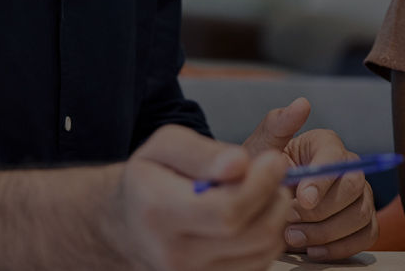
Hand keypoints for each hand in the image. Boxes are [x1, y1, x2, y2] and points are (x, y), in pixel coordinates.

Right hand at [107, 124, 293, 270]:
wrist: (129, 224)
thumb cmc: (150, 179)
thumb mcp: (165, 146)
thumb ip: (202, 152)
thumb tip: (239, 163)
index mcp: (158, 212)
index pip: (227, 211)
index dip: (260, 185)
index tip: (274, 160)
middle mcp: (175, 254)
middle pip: (255, 234)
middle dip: (275, 198)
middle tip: (274, 173)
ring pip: (264, 251)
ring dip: (275, 217)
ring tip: (261, 192)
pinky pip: (260, 264)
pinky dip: (266, 237)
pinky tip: (253, 216)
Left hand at [243, 97, 378, 260]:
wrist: (259, 203)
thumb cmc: (261, 174)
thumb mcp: (260, 149)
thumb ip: (277, 125)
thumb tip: (302, 103)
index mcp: (326, 144)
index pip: (336, 157)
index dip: (321, 180)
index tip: (301, 199)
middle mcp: (349, 167)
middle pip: (354, 186)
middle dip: (322, 210)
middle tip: (290, 222)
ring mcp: (359, 195)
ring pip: (360, 215)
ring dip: (325, 233)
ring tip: (293, 237)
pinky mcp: (362, 221)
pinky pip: (365, 236)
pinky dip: (339, 248)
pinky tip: (312, 249)